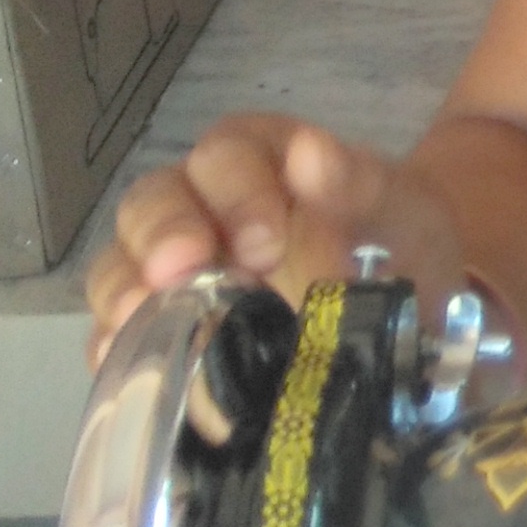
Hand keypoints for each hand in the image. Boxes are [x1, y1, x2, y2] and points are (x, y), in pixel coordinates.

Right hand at [86, 112, 461, 358]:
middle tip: (184, 270)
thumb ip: (357, 178)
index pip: (225, 154)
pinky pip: (120, 333)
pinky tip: (131, 372)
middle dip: (164, 233)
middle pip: (152, 202)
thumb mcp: (396, 203)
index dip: (236, 192)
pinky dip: (118, 349)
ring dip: (124, 289)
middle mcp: (200, 203)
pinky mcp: (160, 328)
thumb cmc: (395, 235)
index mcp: (256, 158)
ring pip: (120, 263)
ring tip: (138, 318)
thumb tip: (311, 155)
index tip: (266, 242)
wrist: (408, 298)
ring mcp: (171, 268)